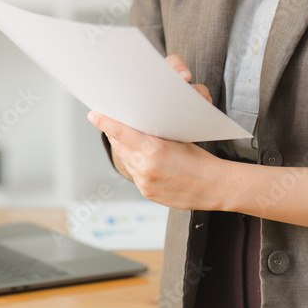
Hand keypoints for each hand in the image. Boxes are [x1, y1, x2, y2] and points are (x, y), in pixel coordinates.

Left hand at [103, 53, 212, 184]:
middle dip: (114, 133)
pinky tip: (143, 158)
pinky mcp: (146, 193)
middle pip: (120, 145)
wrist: (214, 187)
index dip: (105, 122)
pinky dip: (135, 164)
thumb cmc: (199, 158)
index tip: (94, 114)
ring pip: (126, 160)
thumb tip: (136, 125)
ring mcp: (145, 182)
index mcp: (154, 149)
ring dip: (125, 149)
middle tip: (109, 121)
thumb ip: (153, 135)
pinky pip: (134, 173)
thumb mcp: (178, 138)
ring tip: (128, 139)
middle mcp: (146, 167)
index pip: (122, 132)